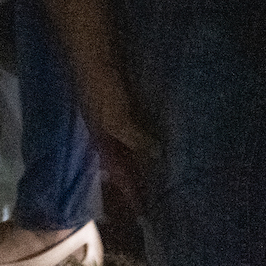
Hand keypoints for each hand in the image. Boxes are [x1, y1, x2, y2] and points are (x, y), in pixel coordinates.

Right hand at [79, 79, 161, 217]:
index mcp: (103, 142)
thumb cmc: (100, 87)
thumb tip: (157, 155)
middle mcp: (110, 134)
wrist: (93, 50)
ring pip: (135, 145)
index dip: (130, 193)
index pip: (119, 174)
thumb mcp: (115, 118)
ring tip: (172, 168)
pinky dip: (152, 134)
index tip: (145, 215)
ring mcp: (118, 117)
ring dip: (148, 157)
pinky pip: (142, 125)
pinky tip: (166, 135)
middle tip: (164, 194)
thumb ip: (134, 137)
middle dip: (140, 178)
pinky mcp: (126, 102)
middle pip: (127, 162)